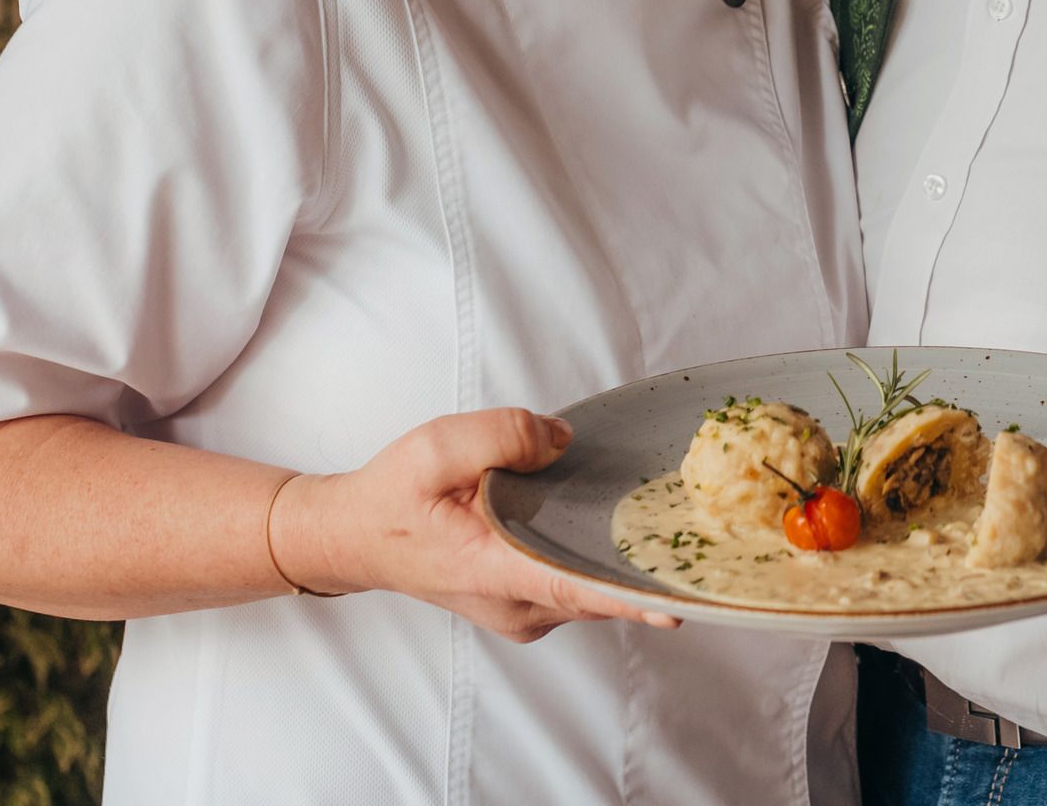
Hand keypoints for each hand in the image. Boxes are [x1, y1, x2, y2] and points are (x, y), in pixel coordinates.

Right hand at [272, 408, 676, 641]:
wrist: (353, 538)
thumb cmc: (390, 497)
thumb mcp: (436, 447)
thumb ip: (502, 435)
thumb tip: (562, 440)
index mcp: (494, 570)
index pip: (577, 587)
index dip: (632, 594)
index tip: (680, 598)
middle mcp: (516, 605)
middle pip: (598, 590)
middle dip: (644, 564)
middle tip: (693, 528)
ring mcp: (524, 611)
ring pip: (592, 590)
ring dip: (624, 560)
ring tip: (665, 519)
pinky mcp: (526, 602)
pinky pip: (577, 585)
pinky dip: (600, 560)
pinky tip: (622, 526)